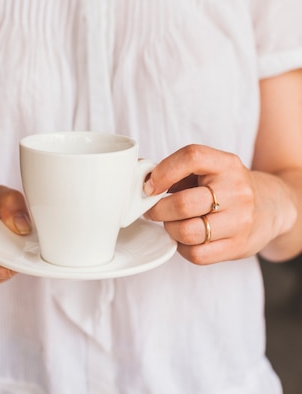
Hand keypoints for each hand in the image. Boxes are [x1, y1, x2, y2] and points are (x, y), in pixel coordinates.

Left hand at [145, 144, 295, 264]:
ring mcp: (240, 220)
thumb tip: (138, 174)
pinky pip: (196, 254)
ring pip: (187, 231)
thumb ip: (176, 169)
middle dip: (158, 209)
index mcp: (226, 164)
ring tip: (170, 223)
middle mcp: (236, 190)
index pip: (192, 156)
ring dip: (169, 229)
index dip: (164, 171)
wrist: (271, 206)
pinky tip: (185, 238)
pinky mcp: (238, 246)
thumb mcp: (209, 168)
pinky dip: (182, 247)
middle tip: (152, 210)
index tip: (149, 185)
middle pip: (184, 203)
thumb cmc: (226, 186)